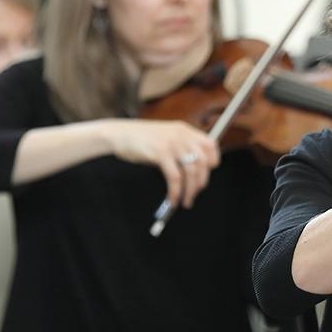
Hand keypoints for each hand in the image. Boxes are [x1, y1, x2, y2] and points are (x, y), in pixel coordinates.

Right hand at [102, 119, 220, 208]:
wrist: (118, 134)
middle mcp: (182, 135)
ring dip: (190, 191)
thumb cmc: (140, 139)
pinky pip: (175, 178)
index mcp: (185, 130)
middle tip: (194, 194)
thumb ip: (180, 148)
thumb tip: (192, 173)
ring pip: (190, 172)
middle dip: (201, 182)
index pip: (210, 144)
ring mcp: (172, 143)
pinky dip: (175, 192)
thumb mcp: (166, 137)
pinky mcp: (160, 153)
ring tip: (185, 201)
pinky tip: (172, 199)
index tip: (206, 175)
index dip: (212, 162)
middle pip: (203, 162)